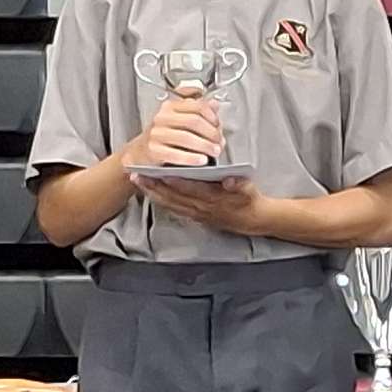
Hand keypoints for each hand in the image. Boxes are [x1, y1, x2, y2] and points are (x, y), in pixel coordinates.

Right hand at [124, 90, 223, 168]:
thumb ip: (197, 110)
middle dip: (211, 133)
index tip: (219, 125)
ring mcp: (156, 134)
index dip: (212, 116)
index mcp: (171, 106)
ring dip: (205, 146)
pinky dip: (192, 158)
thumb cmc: (164, 135)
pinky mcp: (153, 150)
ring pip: (186, 137)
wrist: (141, 152)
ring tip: (214, 152)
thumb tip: (214, 104)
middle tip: (220, 142)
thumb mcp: (179, 118)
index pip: (197, 106)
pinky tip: (202, 160)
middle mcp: (162, 118)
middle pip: (193, 121)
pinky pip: (176, 154)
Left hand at [133, 173, 265, 235]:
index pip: (189, 188)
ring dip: (153, 194)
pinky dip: (162, 202)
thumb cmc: (249, 199)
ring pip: (170, 204)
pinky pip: (174, 210)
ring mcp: (197, 214)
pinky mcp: (196, 217)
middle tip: (137, 176)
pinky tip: (152, 195)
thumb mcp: (248, 188)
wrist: (253, 219)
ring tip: (139, 183)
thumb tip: (231, 180)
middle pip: (173, 197)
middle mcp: (201, 208)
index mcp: (213, 198)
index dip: (173, 181)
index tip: (159, 172)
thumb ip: (238, 183)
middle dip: (154, 186)